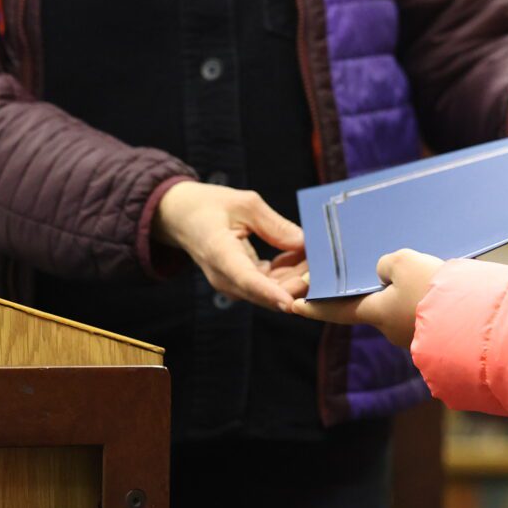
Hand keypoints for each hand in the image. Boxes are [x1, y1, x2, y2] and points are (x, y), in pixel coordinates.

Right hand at [150, 181, 304, 311]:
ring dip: (297, 278)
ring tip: (317, 254)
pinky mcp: (242, 283)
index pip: (246, 279)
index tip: (291, 303)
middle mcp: (225, 277)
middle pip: (266, 291)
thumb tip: (303, 243)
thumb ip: (274, 225)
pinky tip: (302, 255)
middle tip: (325, 263)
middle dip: (298, 282)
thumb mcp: (244, 203)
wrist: (182, 218)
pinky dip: (289, 273)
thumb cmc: (211, 205)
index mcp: (219, 253)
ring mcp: (233, 284)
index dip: (270, 293)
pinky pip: (270, 285)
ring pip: (272, 291)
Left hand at [291, 249, 443, 348]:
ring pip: (405, 305)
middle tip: (392, 268)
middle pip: (376, 303)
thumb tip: (387, 272)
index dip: (315, 306)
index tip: (293, 306)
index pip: (336, 310)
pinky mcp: (439, 333)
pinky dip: (429, 297)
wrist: (478, 318)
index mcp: (375, 314)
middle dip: (381, 288)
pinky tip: (443, 285)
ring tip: (427, 270)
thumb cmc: (433, 289)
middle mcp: (391, 329)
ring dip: (411, 290)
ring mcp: (416, 335)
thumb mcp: (404, 262)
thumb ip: (386, 263)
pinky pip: (426, 311)